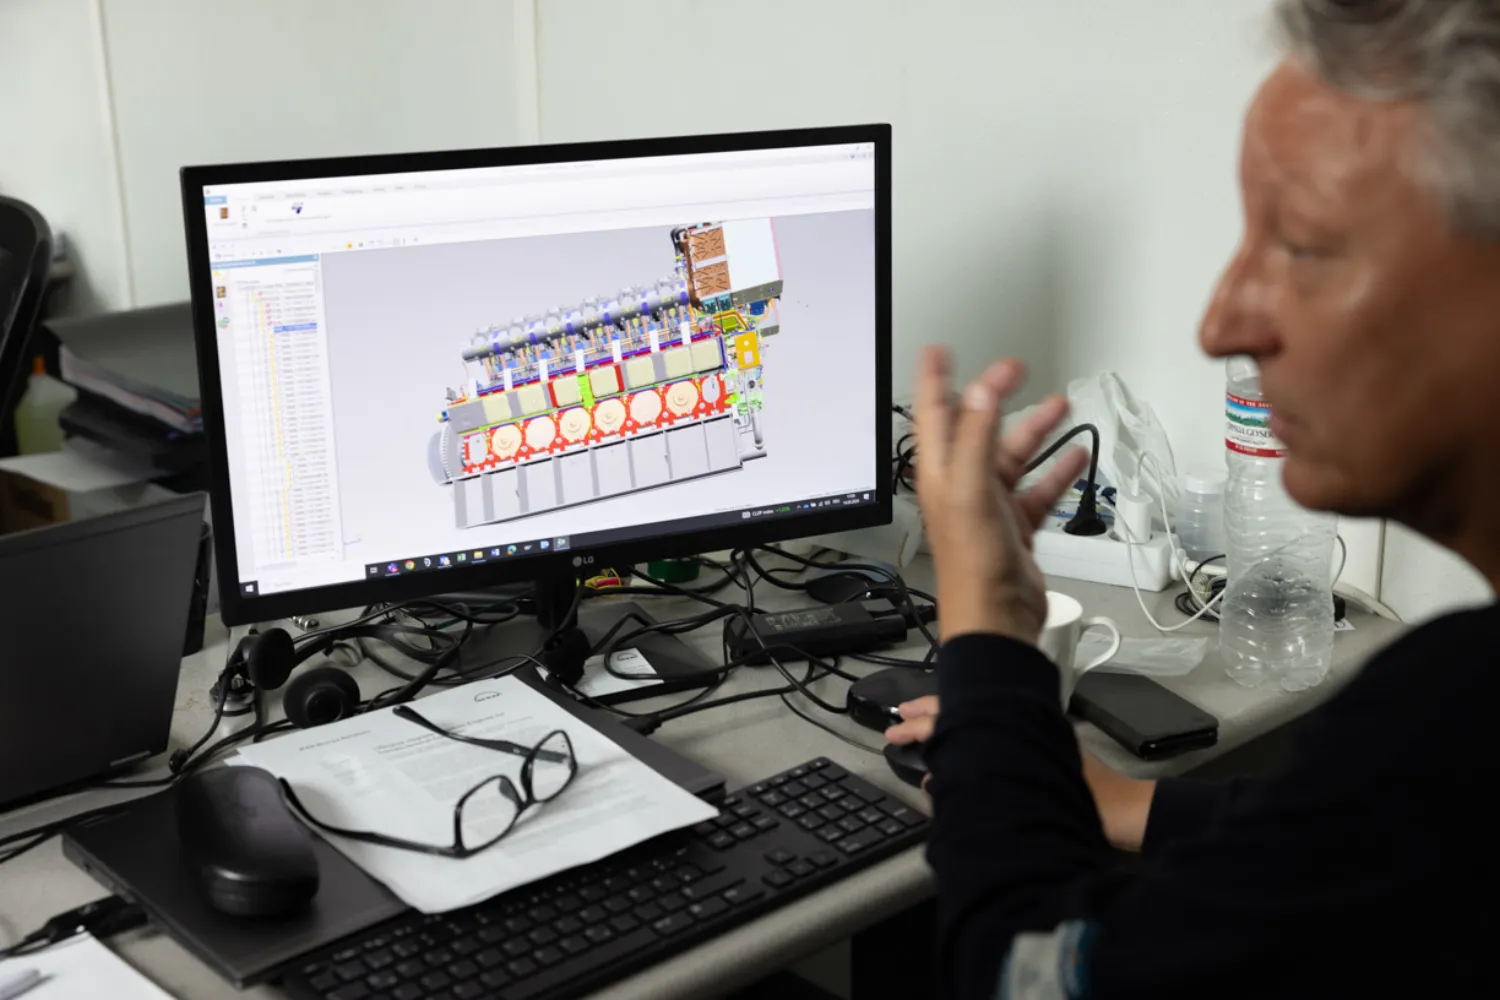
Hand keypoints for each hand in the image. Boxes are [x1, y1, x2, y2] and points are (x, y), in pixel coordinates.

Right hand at [886, 696, 1156, 849]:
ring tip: (917, 726)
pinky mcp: (1038, 751)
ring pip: (978, 719)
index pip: (960, 716)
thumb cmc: (1093, 801)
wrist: (1132, 813)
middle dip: (927, 716)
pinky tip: (957, 753)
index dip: (923, 721)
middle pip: (966, 711)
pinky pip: (992, 737)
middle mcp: (1022, 723)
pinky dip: (967, 738)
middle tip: (896, 724)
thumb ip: (983, 780)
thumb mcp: (1034, 785)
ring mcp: (1031, 736)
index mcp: (1018, 725)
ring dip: (945, 723)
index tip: (896, 728)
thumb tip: (936, 778)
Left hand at [912, 349, 1088, 643]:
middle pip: (977, 428)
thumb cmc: (973, 568)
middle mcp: (961, 486)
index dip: (934, 380)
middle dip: (995, 395)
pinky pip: (1037, 488)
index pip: (932, 415)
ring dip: (1034, 430)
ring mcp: (989, 505)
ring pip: (1012, 455)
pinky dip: (1056, 470)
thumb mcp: (972, 492)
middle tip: (1013, 369)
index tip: (939, 350)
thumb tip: (983, 392)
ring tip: (1057, 405)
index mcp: (940, 474)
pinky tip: (1075, 455)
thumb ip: (978, 439)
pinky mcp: (1015, 525)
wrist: (997, 619)